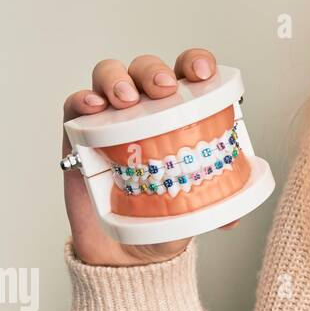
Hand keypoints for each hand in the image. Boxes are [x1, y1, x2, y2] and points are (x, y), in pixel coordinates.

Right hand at [61, 48, 237, 266]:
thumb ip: (218, 205)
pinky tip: (94, 107)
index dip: (195, 61)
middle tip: (163, 90)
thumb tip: (233, 219)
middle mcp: (146, 106)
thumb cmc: (167, 214)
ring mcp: (111, 116)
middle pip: (146, 68)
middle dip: (154, 71)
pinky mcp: (79, 132)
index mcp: (182, 110)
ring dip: (118, 79)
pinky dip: (83, 99)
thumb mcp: (200, 207)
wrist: (127, 249)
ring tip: (127, 101)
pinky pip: (76, 104)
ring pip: (110, 75)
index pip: (188, 71)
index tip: (201, 72)